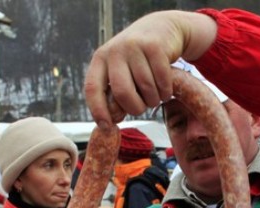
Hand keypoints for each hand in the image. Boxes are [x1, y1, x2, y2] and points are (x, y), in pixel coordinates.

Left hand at [84, 10, 217, 127]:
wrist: (162, 29)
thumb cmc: (139, 59)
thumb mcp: (121, 71)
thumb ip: (114, 93)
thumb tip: (108, 123)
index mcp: (101, 59)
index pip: (92, 88)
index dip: (98, 111)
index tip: (107, 127)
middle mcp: (115, 51)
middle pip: (122, 92)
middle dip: (135, 108)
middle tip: (141, 107)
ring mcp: (135, 47)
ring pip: (146, 89)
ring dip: (154, 99)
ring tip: (155, 93)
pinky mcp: (155, 47)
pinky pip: (162, 82)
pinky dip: (166, 91)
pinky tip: (165, 87)